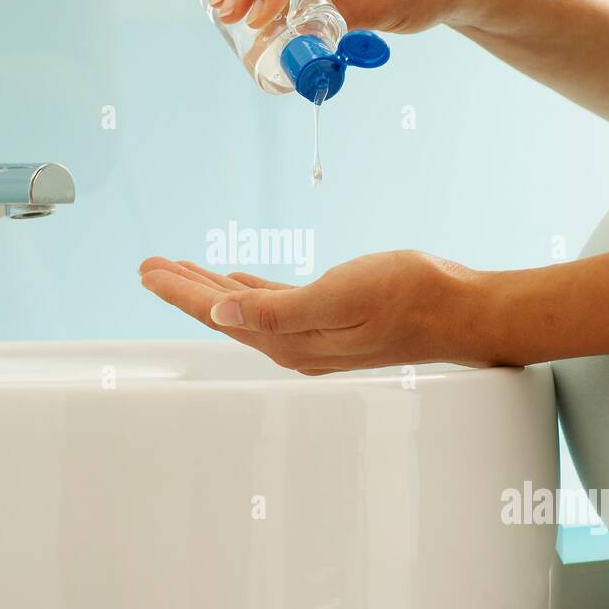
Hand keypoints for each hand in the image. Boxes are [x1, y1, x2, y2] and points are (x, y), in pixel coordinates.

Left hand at [138, 251, 498, 373]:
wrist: (461, 309)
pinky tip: (238, 283)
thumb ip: (277, 309)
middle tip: (149, 266)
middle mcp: (295, 342)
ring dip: (211, 288)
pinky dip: (248, 291)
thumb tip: (223, 314)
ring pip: (245, 308)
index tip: (147, 270)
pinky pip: (274, 305)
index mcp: (290, 338)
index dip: (179, 291)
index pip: (220, 313)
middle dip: (184, 289)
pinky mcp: (332, 321)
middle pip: (224, 313)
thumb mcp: (340, 296)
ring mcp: (314, 334)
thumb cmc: (410, 297)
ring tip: (180, 270)